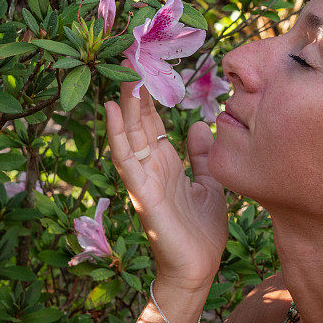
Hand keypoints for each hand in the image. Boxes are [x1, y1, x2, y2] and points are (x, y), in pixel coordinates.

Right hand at [105, 82, 227, 288]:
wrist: (198, 268)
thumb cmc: (201, 230)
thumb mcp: (209, 183)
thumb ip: (201, 155)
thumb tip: (198, 124)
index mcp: (166, 163)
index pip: (153, 121)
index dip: (149, 94)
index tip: (145, 64)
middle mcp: (151, 167)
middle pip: (138, 121)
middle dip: (134, 89)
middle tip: (128, 54)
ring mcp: (144, 179)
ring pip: (129, 134)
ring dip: (124, 102)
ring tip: (122, 71)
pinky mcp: (143, 195)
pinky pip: (128, 160)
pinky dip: (119, 135)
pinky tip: (113, 111)